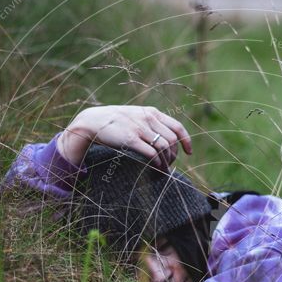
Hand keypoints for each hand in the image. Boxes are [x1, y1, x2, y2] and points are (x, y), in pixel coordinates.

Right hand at [58, 105, 191, 169]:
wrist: (93, 121)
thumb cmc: (116, 122)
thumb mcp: (136, 115)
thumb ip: (150, 122)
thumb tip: (166, 139)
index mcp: (152, 112)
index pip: (177, 127)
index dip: (186, 141)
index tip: (188, 152)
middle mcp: (148, 118)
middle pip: (172, 140)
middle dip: (174, 155)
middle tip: (170, 164)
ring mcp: (139, 128)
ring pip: (164, 147)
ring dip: (166, 161)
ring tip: (164, 169)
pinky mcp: (131, 139)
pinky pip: (151, 153)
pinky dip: (157, 163)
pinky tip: (157, 168)